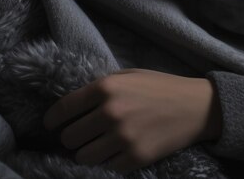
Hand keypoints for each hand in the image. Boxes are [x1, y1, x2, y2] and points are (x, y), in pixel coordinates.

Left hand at [43, 69, 221, 173]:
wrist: (195, 106)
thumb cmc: (159, 86)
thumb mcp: (127, 75)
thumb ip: (101, 87)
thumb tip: (74, 102)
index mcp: (106, 88)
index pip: (65, 108)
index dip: (52, 119)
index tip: (48, 124)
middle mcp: (110, 112)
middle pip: (71, 136)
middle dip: (71, 137)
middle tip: (76, 136)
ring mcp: (122, 137)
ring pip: (84, 157)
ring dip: (85, 153)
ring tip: (92, 147)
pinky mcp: (135, 158)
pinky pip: (106, 167)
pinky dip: (105, 162)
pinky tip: (111, 154)